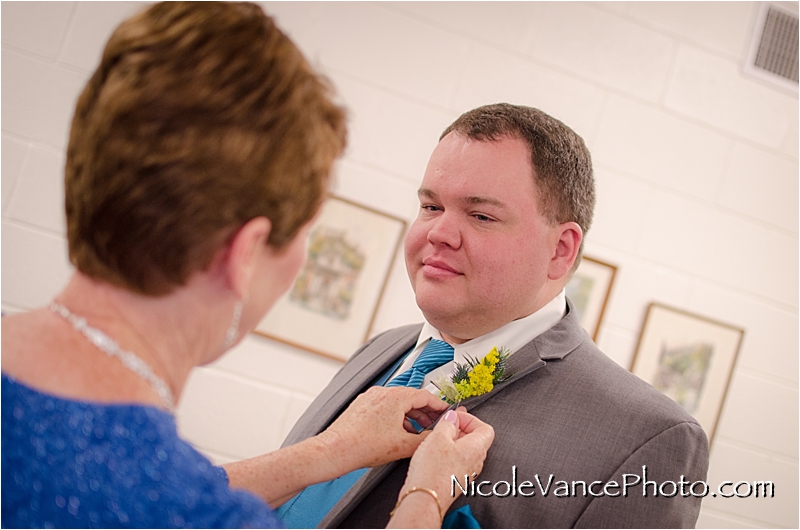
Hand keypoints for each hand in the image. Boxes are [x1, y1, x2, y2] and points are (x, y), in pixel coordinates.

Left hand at [315, 386, 449, 476]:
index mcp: (395, 396)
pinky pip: (384, 408)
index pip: (425, 395)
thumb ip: (424, 440)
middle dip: (424, 412)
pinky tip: (396, 432)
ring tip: (415, 431)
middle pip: (410, 398)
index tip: (445, 411)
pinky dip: (395, 417)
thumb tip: (434, 438)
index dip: (438, 405)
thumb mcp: (403, 445)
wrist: (335, 450)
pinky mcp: (361, 406)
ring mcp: (370, 398)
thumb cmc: (362, 445)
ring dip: (409, 416)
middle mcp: (381, 392)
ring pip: (397, 403)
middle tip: (434, 423)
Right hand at [393, 408, 493, 524]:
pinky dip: (448, 452)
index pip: (485, 428)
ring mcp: (467, 472)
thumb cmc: (433, 471)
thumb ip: (448, 423)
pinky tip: (434, 452)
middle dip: (460, 428)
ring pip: (465, 450)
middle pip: (475, 438)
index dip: (470, 419)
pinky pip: (458, 461)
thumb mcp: (438, 437)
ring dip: (453, 440)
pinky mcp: (457, 479)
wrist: (425, 498)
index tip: (455, 417)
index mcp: (477, 448)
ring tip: (437, 438)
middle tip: (445, 425)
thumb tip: (452, 417)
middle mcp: (476, 461)